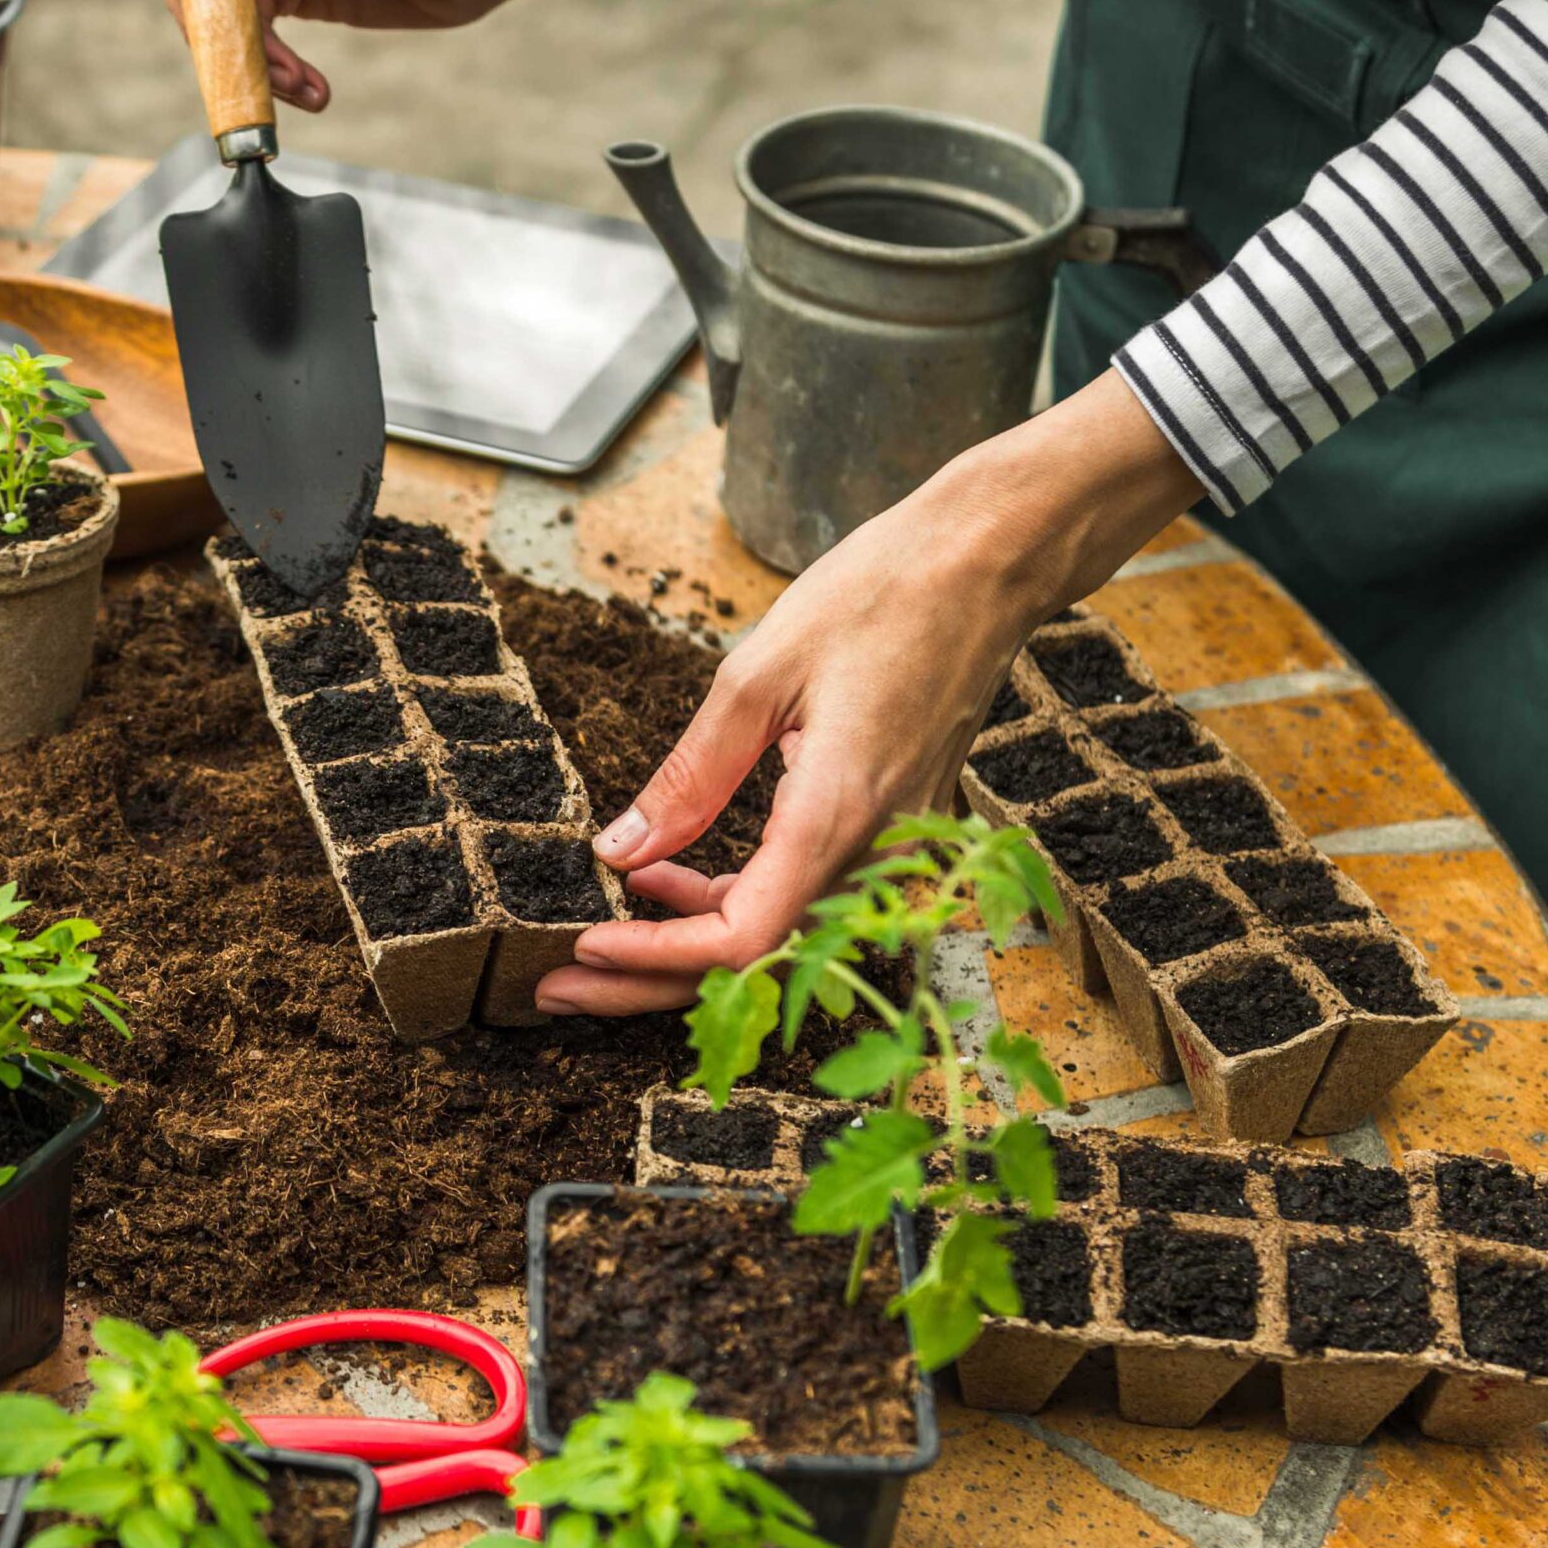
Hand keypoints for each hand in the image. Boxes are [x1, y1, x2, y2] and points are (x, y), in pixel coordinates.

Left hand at [537, 370, 1200, 1015]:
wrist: (989, 564)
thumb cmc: (882, 595)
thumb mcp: (758, 674)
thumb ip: (689, 775)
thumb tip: (620, 850)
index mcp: (840, 812)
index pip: (745, 938)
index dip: (658, 959)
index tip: (583, 948)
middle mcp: (877, 850)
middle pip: (757, 961)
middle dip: (651, 981)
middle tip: (558, 982)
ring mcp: (894, 849)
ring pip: (779, 938)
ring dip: (684, 948)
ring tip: (596, 931)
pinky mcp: (892, 834)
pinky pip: (804, 897)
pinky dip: (730, 903)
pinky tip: (666, 876)